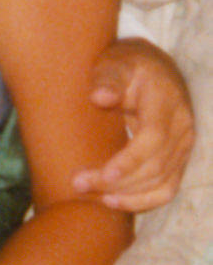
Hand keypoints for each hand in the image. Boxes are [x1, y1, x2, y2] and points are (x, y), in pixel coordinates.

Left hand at [72, 38, 194, 210]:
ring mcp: (184, 145)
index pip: (153, 138)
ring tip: (94, 196)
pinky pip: (168, 188)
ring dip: (129, 196)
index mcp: (166, 102)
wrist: (155, 68)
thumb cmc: (128, 65)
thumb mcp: (115, 62)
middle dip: (119, 182)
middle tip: (80, 184)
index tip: (103, 174)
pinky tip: (115, 202)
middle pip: (156, 165)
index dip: (130, 161)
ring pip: (164, 182)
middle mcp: (182, 127)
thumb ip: (108, 78)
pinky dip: (144, 200)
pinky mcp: (179, 158)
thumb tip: (99, 97)